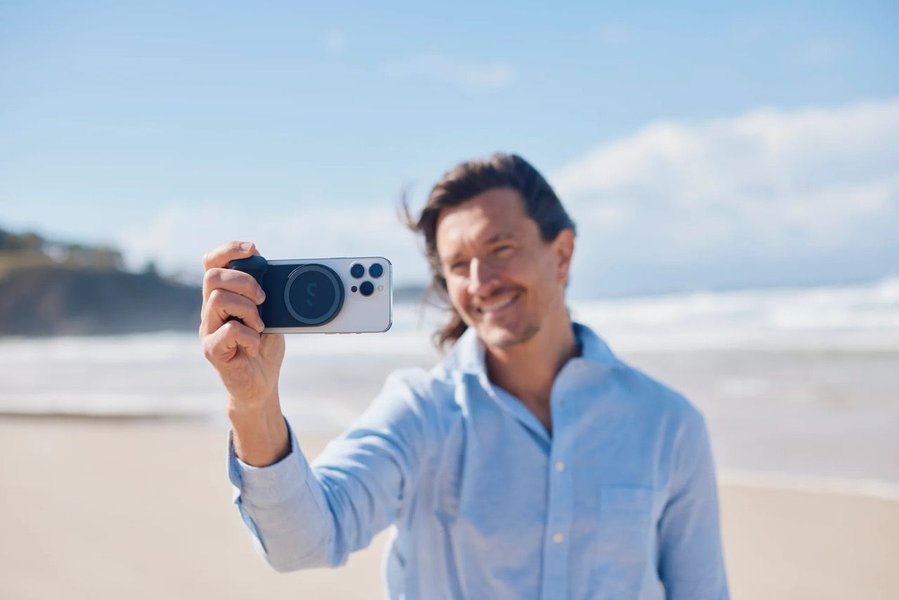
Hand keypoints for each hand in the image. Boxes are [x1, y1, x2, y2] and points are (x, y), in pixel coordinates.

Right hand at [199, 241, 284, 411]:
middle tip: (263, 299)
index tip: (253, 249)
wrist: (261, 384)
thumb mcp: (270, 314)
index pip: (211, 263)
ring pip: (218, 299)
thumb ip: (265, 295)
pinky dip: (250, 335)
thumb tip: (274, 273)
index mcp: (222, 296)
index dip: (228, 249)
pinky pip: (229, 331)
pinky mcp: (212, 350)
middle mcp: (210, 310)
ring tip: (259, 326)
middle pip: (212, 277)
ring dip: (248, 310)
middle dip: (244, 281)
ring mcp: (208, 330)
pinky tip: (254, 345)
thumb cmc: (264, 347)